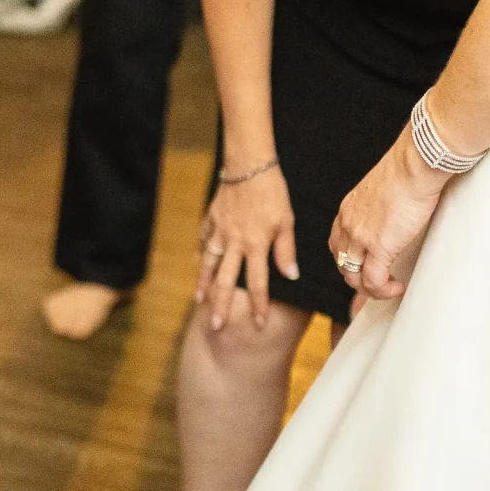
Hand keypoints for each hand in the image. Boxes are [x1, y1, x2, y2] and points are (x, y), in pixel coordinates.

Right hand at [196, 166, 299, 331]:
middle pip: (225, 280)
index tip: (258, 324)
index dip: (258, 305)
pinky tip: (198, 264)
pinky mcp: (211, 219)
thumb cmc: (272, 192)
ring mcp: (218, 231)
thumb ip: (286, 250)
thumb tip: (291, 276)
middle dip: (221, 305)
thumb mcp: (286, 221)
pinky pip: (203, 241)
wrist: (248, 164)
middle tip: (216, 326)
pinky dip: (200, 254)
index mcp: (255, 245)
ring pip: (208, 263)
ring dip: (204, 284)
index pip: (256, 282)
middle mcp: (234, 242)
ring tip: (199, 300)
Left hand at [329, 131, 450, 301]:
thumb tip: (394, 219)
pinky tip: (398, 287)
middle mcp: (348, 225)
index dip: (350, 262)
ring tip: (391, 287)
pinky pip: (374, 282)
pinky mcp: (379, 248)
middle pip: (343, 265)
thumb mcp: (383, 192)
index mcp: (347, 211)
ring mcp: (361, 238)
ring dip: (372, 289)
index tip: (367, 267)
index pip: (337, 246)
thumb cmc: (407, 171)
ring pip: (355, 278)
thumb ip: (381, 209)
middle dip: (360, 279)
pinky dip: (384, 290)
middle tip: (381, 282)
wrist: (414, 165)